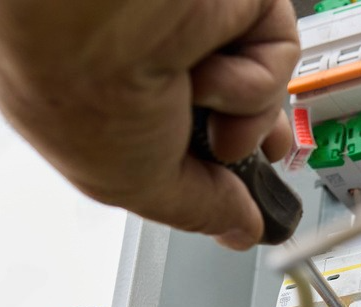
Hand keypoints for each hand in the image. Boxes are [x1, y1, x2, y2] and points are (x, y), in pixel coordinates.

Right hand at [0, 0, 300, 248]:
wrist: (94, 14)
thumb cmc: (81, 86)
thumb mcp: (135, 185)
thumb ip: (196, 210)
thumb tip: (239, 230)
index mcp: (113, 97)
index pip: (180, 139)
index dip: (216, 170)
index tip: (237, 199)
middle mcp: (156, 57)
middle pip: (234, 110)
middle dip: (251, 142)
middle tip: (252, 157)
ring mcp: (198, 27)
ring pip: (261, 91)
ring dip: (245, 114)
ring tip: (207, 102)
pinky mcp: (239, 2)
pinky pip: (278, 53)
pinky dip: (256, 76)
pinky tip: (217, 70)